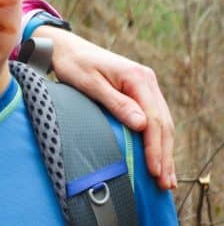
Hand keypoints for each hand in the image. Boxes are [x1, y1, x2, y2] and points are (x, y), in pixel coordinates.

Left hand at [35, 25, 176, 189]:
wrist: (65, 47)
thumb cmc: (73, 64)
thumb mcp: (90, 83)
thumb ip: (116, 103)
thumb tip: (142, 125)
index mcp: (137, 77)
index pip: (153, 119)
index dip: (155, 147)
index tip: (154, 171)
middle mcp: (147, 80)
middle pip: (163, 123)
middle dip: (164, 155)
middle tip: (165, 184)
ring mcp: (146, 86)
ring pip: (162, 123)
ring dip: (165, 151)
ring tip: (166, 179)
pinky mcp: (139, 91)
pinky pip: (154, 118)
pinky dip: (158, 139)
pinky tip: (159, 157)